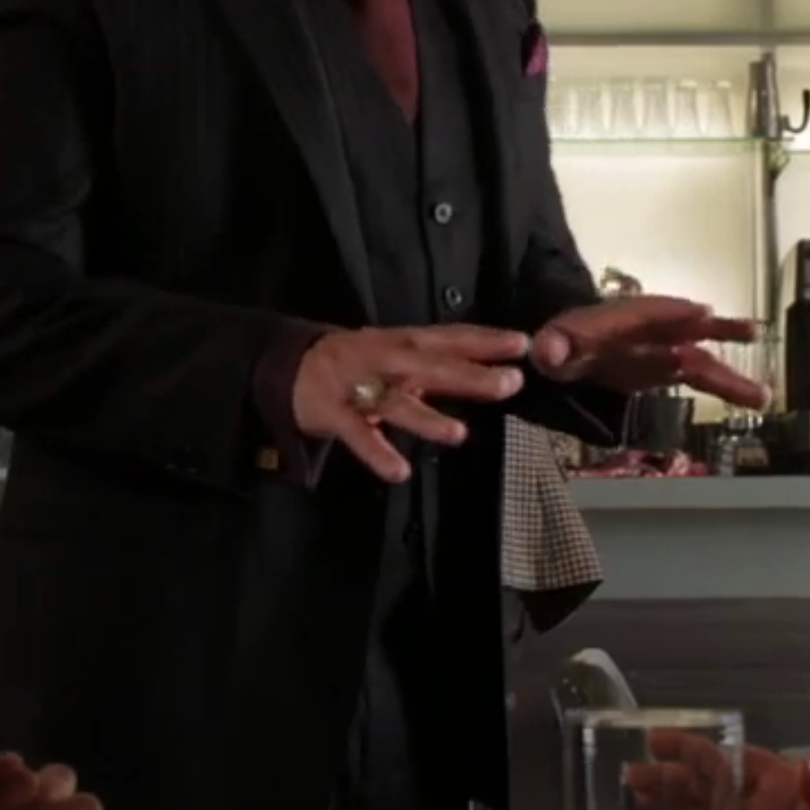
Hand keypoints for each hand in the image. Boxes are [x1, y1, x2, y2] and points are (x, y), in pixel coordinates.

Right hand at [293, 324, 529, 484]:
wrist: (286, 365)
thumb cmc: (352, 362)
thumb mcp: (394, 353)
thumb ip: (434, 361)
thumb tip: (488, 366)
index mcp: (402, 342)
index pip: (449, 337)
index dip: (485, 340)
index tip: (522, 344)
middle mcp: (383, 358)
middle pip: (431, 366)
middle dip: (470, 374)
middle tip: (510, 384)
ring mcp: (357, 385)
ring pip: (396, 402)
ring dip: (427, 418)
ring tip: (459, 435)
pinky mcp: (332, 412)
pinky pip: (357, 435)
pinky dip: (377, 453)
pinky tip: (399, 472)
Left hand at [531, 296, 765, 403]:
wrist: (566, 352)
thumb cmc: (560, 346)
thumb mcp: (550, 346)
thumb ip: (552, 348)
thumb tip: (548, 353)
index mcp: (620, 318)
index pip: (648, 312)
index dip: (673, 312)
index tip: (701, 312)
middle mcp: (650, 330)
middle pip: (685, 330)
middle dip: (714, 333)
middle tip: (749, 332)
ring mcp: (663, 350)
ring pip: (700, 359)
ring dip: (729, 373)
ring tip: (762, 393)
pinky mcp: (668, 369)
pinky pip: (698, 375)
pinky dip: (722, 385)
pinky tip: (752, 397)